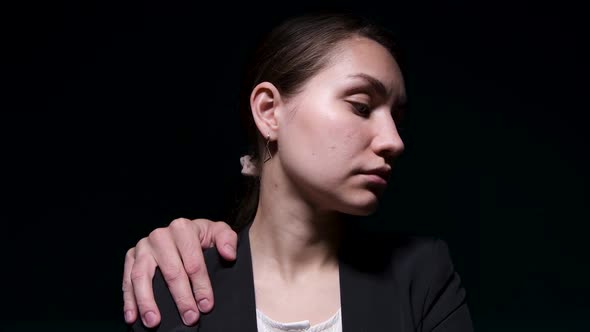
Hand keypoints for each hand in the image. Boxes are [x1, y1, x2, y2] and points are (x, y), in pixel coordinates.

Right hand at [122, 218, 237, 326]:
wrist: (184, 233)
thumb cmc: (203, 237)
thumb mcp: (219, 232)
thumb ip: (227, 239)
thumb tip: (228, 254)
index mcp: (182, 228)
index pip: (193, 262)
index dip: (201, 285)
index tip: (206, 305)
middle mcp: (160, 235)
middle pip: (171, 271)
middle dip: (181, 298)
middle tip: (189, 318)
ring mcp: (143, 246)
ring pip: (142, 276)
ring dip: (147, 301)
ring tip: (154, 322)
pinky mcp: (131, 256)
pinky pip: (126, 279)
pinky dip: (128, 300)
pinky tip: (132, 316)